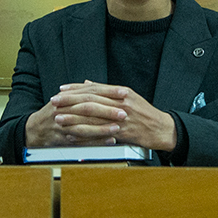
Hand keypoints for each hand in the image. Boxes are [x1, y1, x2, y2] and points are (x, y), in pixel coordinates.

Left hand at [25, 82, 176, 150]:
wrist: (162, 129)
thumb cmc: (145, 114)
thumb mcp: (128, 97)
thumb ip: (107, 91)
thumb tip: (87, 83)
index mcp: (121, 92)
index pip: (94, 88)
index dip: (76, 89)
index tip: (61, 89)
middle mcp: (121, 102)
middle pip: (90, 99)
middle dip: (70, 100)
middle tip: (54, 101)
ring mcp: (122, 117)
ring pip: (93, 116)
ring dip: (73, 117)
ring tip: (58, 117)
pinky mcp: (122, 132)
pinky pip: (100, 132)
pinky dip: (85, 133)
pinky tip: (73, 134)